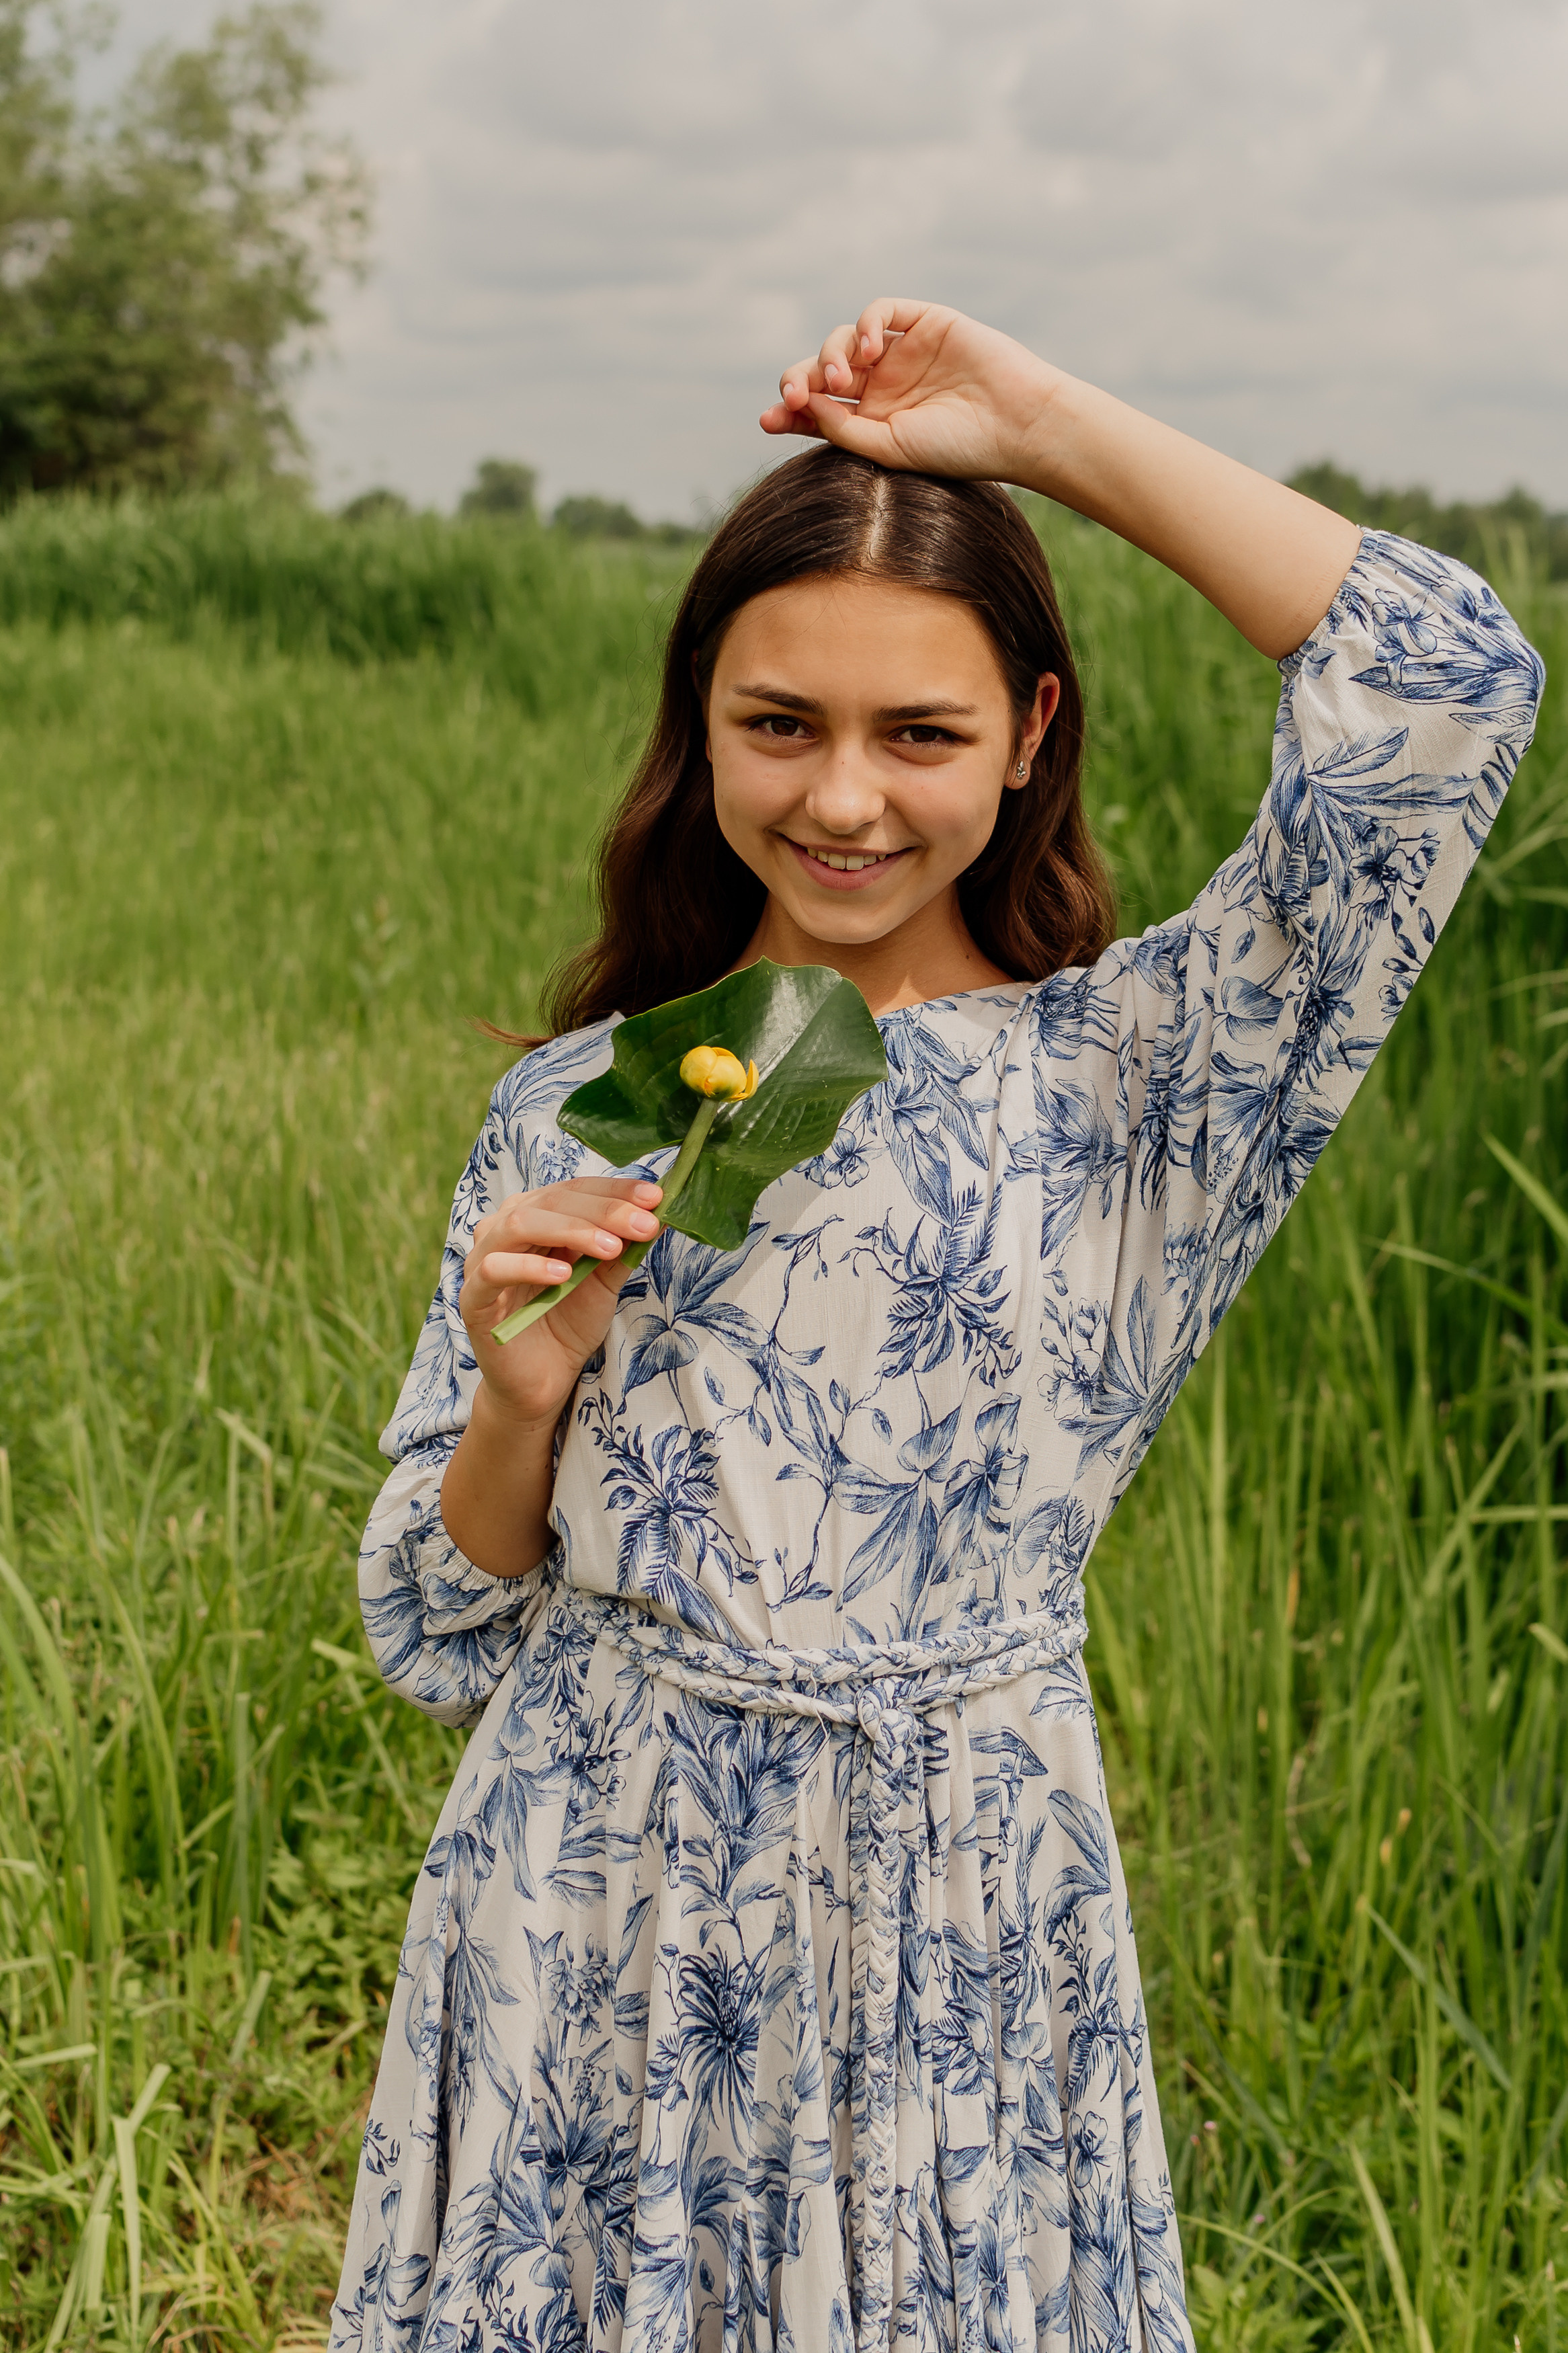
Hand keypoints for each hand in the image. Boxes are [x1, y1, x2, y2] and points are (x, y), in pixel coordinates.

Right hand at [459, 1176, 662, 1429]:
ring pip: (520, 1224)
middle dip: (603, 1210)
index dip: (615, 1190)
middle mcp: (504, 1228)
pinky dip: (529, 1267)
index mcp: (536, 1215)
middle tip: (644, 1223)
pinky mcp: (473, 1297)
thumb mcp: (604, 1281)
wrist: (543, 1380)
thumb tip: (660, 1212)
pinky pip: (494, 1270)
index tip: (655, 1198)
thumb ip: (623, 1248)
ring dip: (571, 1230)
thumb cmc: (569, 1323)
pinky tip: (563, 1274)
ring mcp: (483, 1259)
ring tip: (610, 1247)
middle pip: (551, 1201)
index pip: (575, 1189)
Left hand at [759, 297, 1058, 486]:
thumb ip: (844, 428)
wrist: (1016, 425)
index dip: (789, 412)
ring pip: (844, 340)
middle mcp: (884, 385)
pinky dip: (865, 325)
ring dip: (830, 356)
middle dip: (799, 381)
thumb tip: (801, 401)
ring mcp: (903, 352)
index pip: (818, 410)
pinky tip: (869, 351)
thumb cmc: (958, 448)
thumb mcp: (890, 449)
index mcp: (873, 421)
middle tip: (793, 397)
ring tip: (843, 380)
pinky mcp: (924, 322)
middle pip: (822, 371)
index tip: (769, 420)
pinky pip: (880, 311)